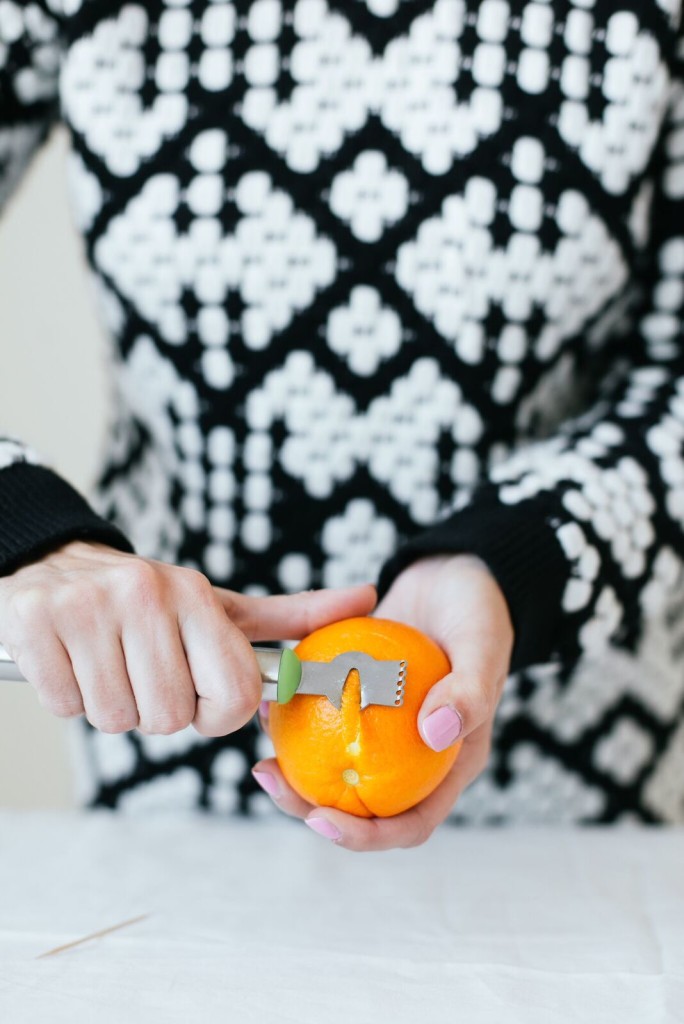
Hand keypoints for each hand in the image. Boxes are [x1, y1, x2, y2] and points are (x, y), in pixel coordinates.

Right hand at [0, 540, 376, 735]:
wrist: (56, 562)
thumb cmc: (148, 601)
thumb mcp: (217, 606)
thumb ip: (290, 616)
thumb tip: (367, 599)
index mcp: (196, 595)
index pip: (233, 694)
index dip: (216, 715)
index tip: (198, 699)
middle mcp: (145, 594)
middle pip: (169, 717)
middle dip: (156, 712)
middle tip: (144, 675)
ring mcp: (87, 606)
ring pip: (115, 717)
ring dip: (111, 705)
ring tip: (108, 663)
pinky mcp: (36, 621)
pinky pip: (64, 704)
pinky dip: (67, 696)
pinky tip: (73, 661)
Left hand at [253, 554, 513, 850]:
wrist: (456, 573)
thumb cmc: (479, 612)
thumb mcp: (482, 646)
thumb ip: (469, 691)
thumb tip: (436, 735)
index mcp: (450, 761)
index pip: (411, 822)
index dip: (367, 837)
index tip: (321, 821)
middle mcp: (412, 754)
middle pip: (360, 805)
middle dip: (310, 805)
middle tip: (270, 779)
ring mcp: (382, 728)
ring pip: (333, 765)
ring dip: (294, 768)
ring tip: (260, 751)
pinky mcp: (357, 698)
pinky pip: (322, 717)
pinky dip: (295, 716)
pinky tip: (270, 703)